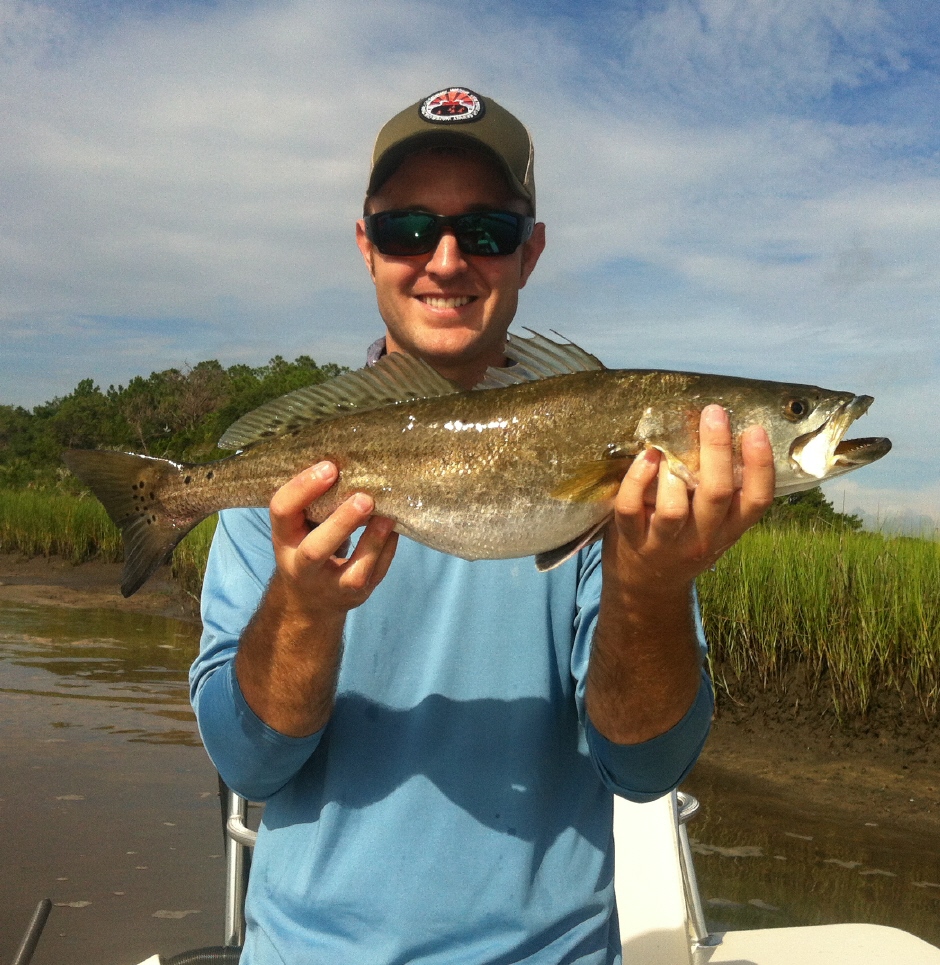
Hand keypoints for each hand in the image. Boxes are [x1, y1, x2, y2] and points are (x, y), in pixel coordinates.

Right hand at [235, 462, 397, 736]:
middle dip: (341, 523)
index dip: (302, 488)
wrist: (308, 600)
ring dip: (373, 542)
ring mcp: (330, 585)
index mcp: (283, 538)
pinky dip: (387, 551)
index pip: (282, 511)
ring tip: (388, 517)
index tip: (329, 467)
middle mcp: (301, 566)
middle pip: (315, 549)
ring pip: (353, 571)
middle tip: (364, 497)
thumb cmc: (307, 543)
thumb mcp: (299, 525)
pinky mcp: (355, 595)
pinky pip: (375, 575)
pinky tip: (394, 530)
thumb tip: (351, 455)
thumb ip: (314, 501)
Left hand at [585, 406, 774, 744]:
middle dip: (716, 451)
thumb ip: (723, 489)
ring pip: (673, 508)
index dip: (760, 467)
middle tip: (714, 412)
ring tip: (668, 443)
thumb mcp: (714, 524)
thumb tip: (725, 429)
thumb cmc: (684, 538)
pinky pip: (630, 509)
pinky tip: (644, 457)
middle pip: (716, 494)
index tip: (755, 431)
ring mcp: (664, 542)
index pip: (756, 501)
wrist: (647, 586)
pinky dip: (635, 481)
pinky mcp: (630, 538)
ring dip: (672, 471)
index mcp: (729, 529)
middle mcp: (701, 538)